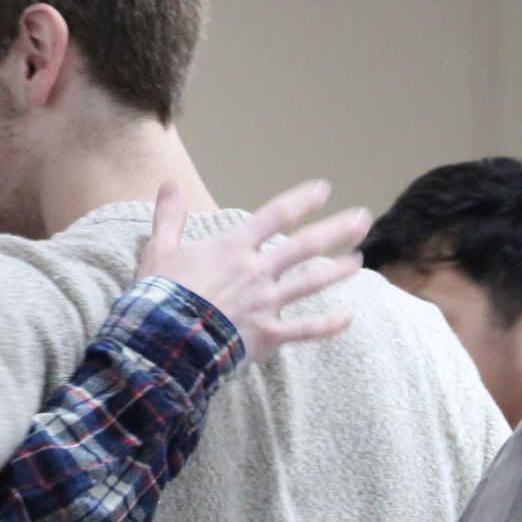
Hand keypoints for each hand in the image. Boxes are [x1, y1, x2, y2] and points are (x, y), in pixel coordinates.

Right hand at [137, 179, 368, 361]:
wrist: (166, 338)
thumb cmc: (160, 293)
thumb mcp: (159, 248)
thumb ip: (169, 215)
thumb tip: (169, 183)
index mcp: (233, 248)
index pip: (275, 216)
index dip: (301, 200)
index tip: (323, 189)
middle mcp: (257, 271)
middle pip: (306, 246)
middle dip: (337, 229)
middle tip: (362, 218)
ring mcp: (267, 303)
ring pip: (312, 283)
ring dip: (338, 270)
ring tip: (358, 260)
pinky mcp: (268, 333)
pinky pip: (306, 328)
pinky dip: (328, 324)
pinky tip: (348, 317)